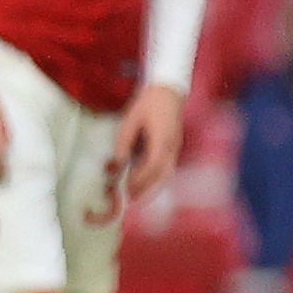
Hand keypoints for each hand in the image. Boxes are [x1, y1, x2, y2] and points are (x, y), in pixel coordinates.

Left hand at [116, 82, 184, 199]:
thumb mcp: (131, 120)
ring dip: (153, 187)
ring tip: (136, 197)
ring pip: (167, 174)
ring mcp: (175, 148)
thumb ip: (124, 142)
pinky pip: (166, 168)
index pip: (153, 165)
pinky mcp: (173, 148)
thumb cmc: (148, 104)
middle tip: (131, 201)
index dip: (141, 178)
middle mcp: (173, 146)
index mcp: (163, 139)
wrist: (169, 92)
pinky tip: (143, 184)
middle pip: (164, 175)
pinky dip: (156, 179)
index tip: (127, 188)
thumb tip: (117, 163)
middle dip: (149, 190)